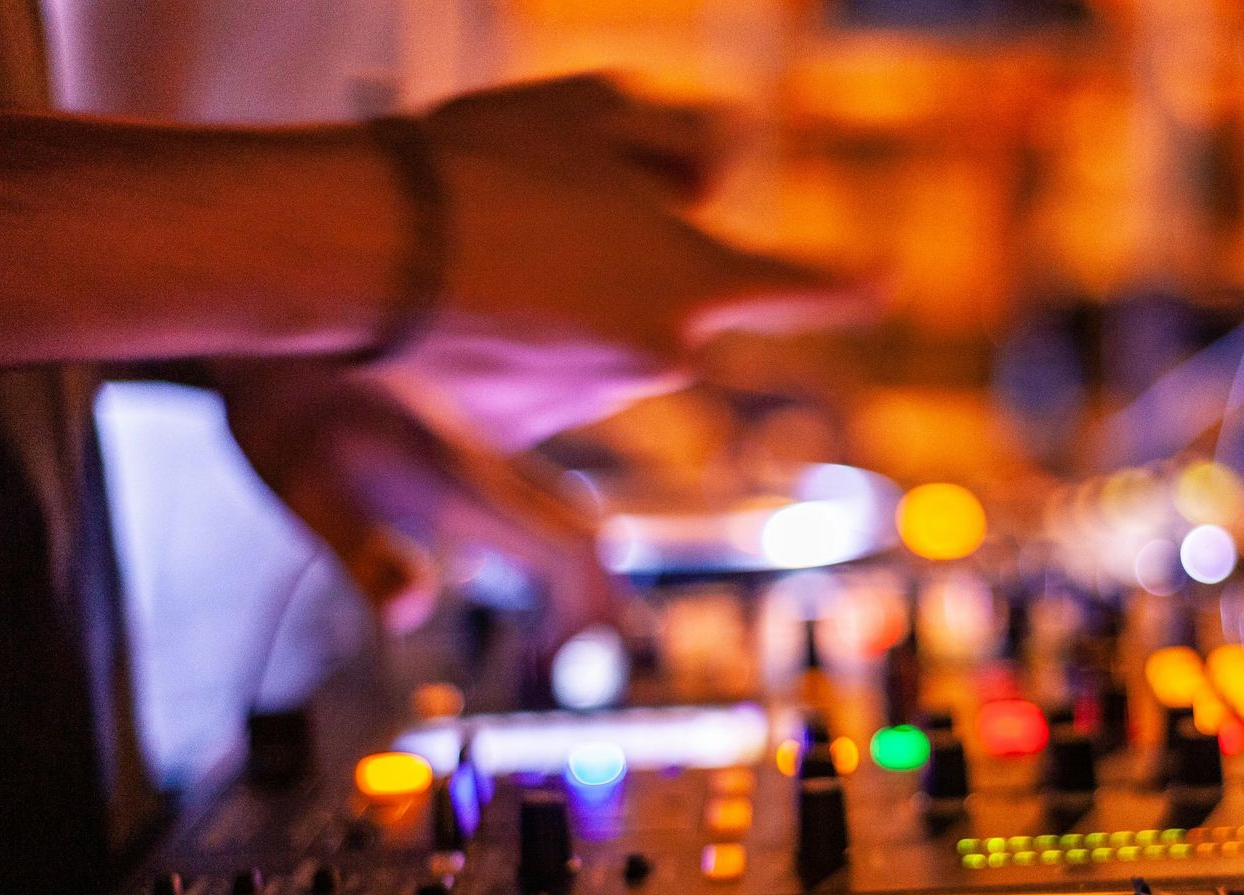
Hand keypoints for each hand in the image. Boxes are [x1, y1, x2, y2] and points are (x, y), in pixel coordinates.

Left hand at [215, 360, 611, 641]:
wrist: (279, 352)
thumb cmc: (290, 423)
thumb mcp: (315, 498)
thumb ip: (370, 557)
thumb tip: (409, 615)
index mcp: (473, 487)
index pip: (570, 551)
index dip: (585, 615)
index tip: (560, 670)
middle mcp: (494, 475)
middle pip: (586, 541)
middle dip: (593, 612)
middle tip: (560, 676)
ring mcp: (486, 468)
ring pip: (567, 528)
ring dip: (572, 591)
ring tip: (542, 653)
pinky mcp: (468, 467)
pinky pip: (535, 519)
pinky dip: (544, 568)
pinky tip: (508, 596)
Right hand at [376, 76, 871, 450]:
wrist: (358, 254)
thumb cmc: (481, 166)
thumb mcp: (594, 109)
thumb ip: (679, 143)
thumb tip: (719, 173)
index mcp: (697, 280)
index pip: (796, 285)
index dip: (845, 282)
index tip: (885, 281)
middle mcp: (662, 357)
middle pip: (672, 307)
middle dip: (630, 267)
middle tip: (542, 209)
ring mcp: (592, 404)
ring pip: (601, 343)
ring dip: (565, 306)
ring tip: (480, 250)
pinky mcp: (523, 437)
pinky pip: (538, 378)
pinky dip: (514, 346)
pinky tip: (453, 304)